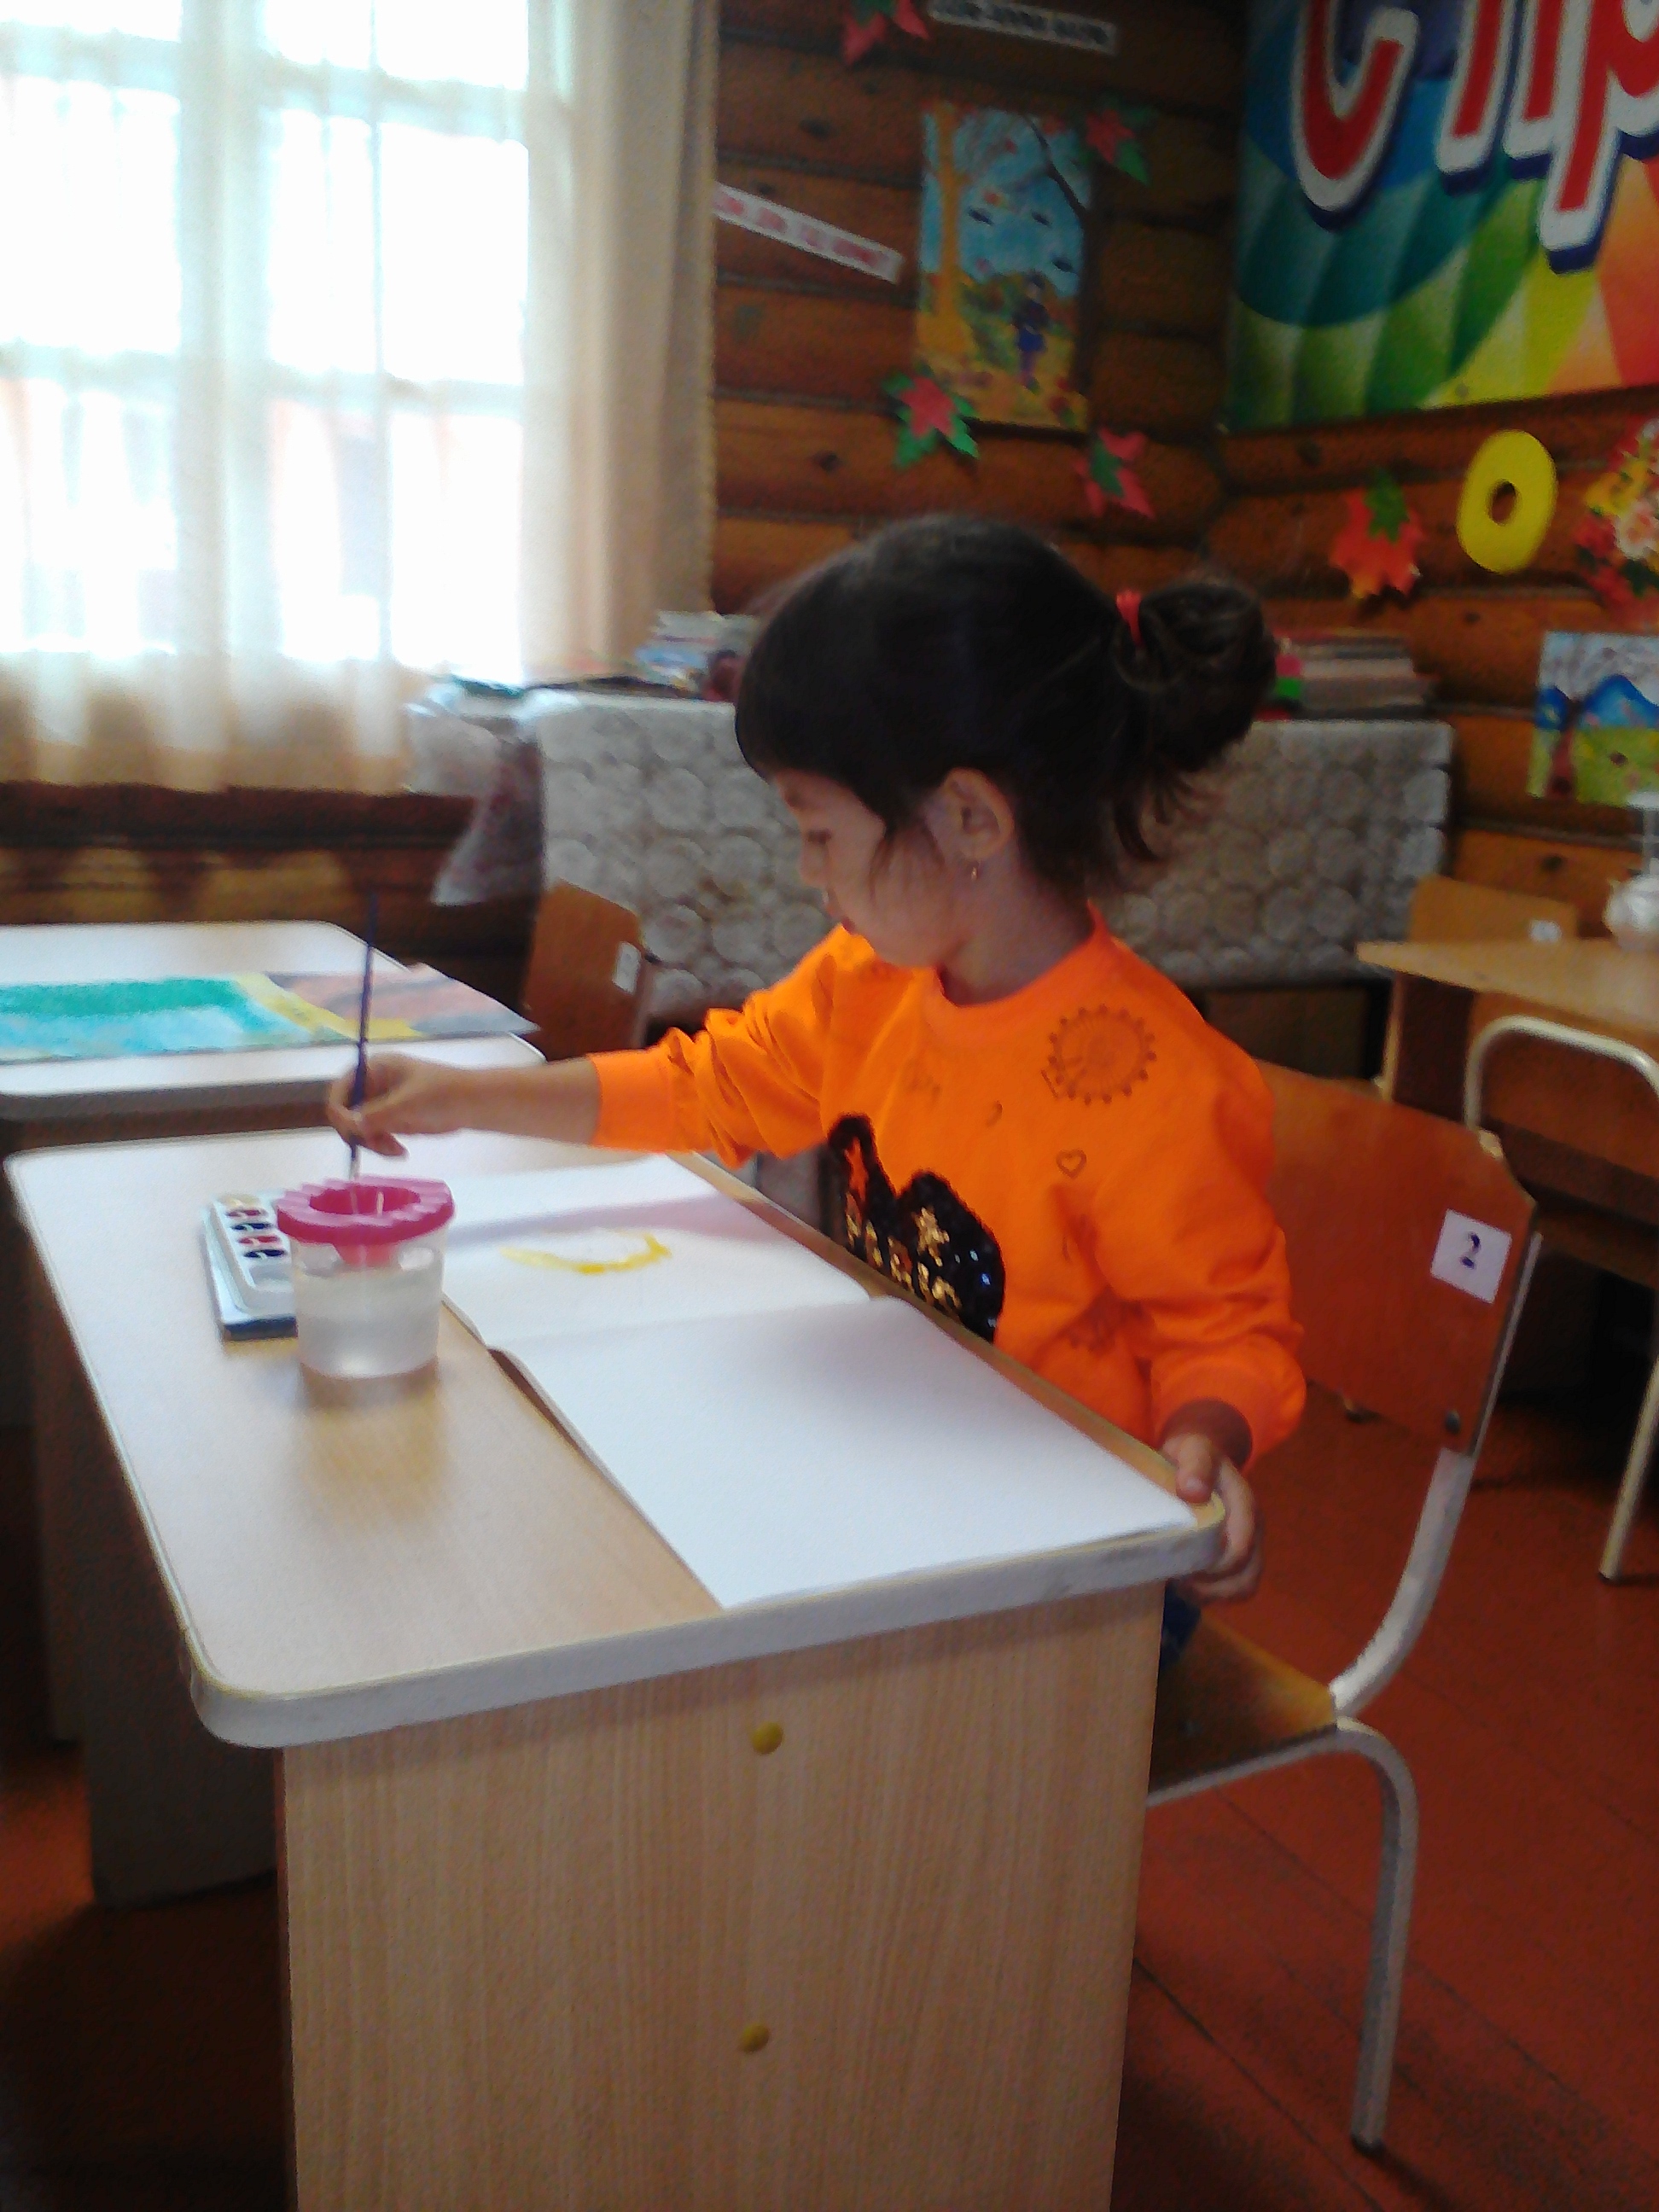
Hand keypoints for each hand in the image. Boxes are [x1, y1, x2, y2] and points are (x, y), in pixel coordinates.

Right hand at [326, 1054, 476, 1157]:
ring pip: (360, 1128)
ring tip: (394, 1150)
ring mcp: (383, 1104)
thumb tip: (348, 1124)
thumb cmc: (441, 1094)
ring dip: (371, 1143)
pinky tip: (400, 1152)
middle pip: (347, 1111)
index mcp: (374, 1069)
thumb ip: (375, 1115)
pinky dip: (382, 1146)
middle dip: (357, 1131)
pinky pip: (375, 1136)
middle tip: (376, 1145)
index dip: (339, 1109)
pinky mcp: (393, 1120)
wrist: (473, 1104)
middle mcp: (374, 1085)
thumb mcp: (406, 1104)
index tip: (349, 1130)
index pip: (341, 1088)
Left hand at [1160, 1408, 1262, 1604]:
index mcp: (1244, 1505)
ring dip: (1213, 1595)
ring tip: (1180, 1588)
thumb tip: (1194, 1492)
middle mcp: (1253, 1528)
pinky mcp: (1238, 1555)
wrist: (1197, 1458)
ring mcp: (1249, 1544)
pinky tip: (1186, 1587)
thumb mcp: (1192, 1448)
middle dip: (1211, 1587)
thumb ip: (1195, 1464)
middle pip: (1245, 1577)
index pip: (1240, 1549)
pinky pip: (1234, 1587)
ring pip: (1243, 1587)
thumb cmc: (1192, 1454)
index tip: (1180, 1569)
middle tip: (1175, 1583)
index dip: (1214, 1567)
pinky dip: (1213, 1594)